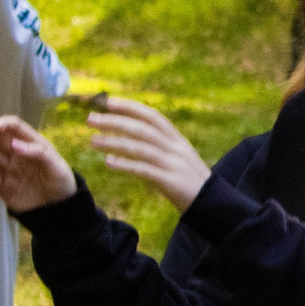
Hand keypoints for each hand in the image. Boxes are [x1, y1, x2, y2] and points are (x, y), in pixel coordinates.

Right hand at [0, 116, 77, 212]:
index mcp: (31, 144)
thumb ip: (38, 152)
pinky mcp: (0, 185)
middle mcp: (17, 153)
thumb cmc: (61, 183)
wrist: (57, 210)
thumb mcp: (56, 166)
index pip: (14, 127)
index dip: (4, 124)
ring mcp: (7, 168)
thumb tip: (14, 144)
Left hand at [88, 98, 211, 212]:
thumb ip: (160, 146)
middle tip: (91, 119)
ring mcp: (174, 164)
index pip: (152, 116)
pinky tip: (108, 162)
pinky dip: (126, 165)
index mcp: (177, 139)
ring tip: (92, 141)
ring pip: (141, 148)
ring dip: (114, 142)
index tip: (107, 102)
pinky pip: (145, 170)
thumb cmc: (191, 181)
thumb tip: (135, 135)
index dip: (130, 107)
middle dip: (115, 122)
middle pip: (142, 129)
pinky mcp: (171, 182)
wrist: (213, 203)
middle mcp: (175, 148)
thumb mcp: (179, 157)